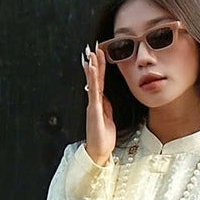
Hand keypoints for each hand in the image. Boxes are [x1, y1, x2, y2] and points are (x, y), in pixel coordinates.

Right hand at [82, 45, 115, 165]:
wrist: (99, 151)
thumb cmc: (103, 137)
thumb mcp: (108, 118)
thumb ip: (107, 106)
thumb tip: (107, 97)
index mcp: (99, 102)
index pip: (100, 81)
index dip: (100, 67)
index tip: (100, 54)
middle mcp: (94, 101)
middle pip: (94, 78)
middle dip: (94, 62)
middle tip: (93, 47)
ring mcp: (93, 104)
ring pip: (93, 81)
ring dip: (92, 67)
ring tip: (91, 53)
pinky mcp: (94, 109)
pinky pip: (94, 91)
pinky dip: (93, 78)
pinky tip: (93, 69)